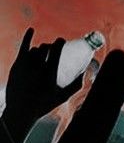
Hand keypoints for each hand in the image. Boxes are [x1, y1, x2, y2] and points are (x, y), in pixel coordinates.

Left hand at [2, 28, 83, 142]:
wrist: (20, 112)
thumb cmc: (45, 104)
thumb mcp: (64, 96)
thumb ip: (78, 83)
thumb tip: (88, 71)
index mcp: (49, 73)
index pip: (56, 50)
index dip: (59, 42)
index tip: (63, 41)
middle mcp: (36, 68)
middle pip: (45, 48)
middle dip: (51, 45)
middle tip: (55, 48)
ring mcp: (24, 67)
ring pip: (35, 50)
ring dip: (41, 49)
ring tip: (44, 53)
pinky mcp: (16, 67)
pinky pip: (23, 48)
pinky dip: (27, 38)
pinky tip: (31, 30)